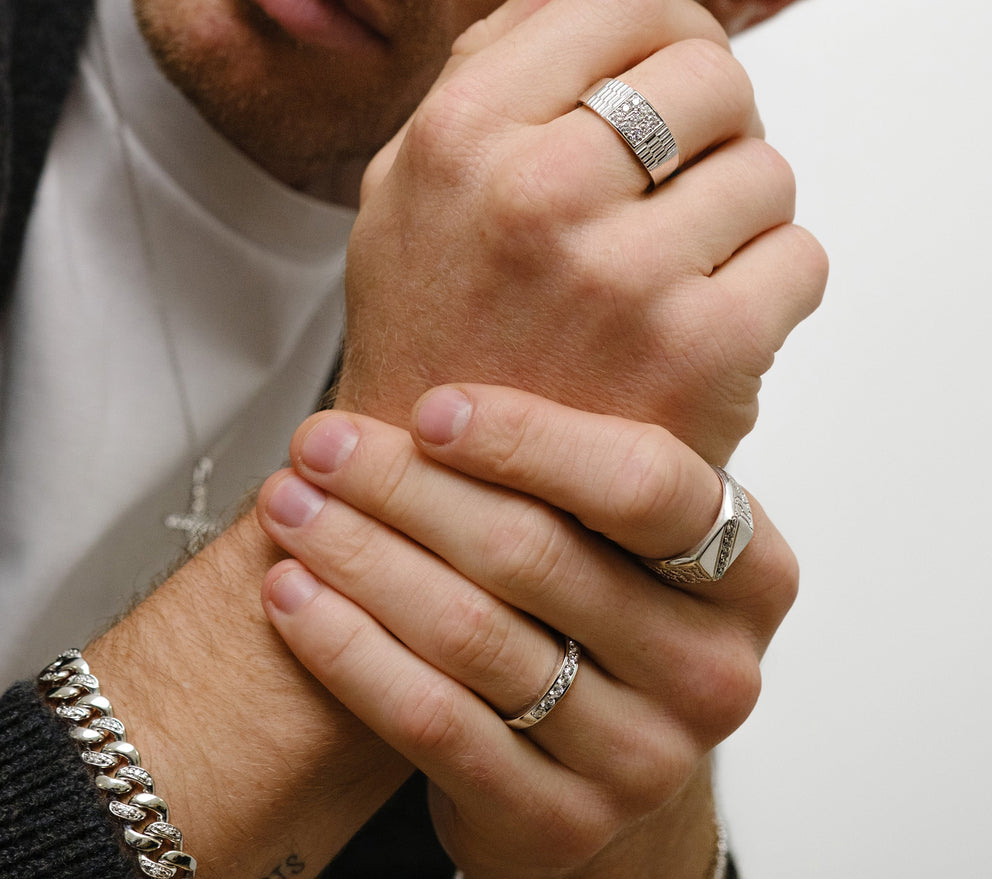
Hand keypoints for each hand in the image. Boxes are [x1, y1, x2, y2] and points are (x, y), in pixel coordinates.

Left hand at [256, 384, 794, 878]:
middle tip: (319, 442)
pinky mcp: (562, 823)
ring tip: (289, 505)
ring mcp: (645, 760)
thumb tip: (457, 334)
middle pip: (537, 555)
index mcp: (751, 575)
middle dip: (406, 488)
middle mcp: (714, 671)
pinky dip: (349, 650)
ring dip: (360, 558)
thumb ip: (575, 465)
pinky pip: (433, 723)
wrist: (593, 770)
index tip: (429, 407)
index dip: (529, 438)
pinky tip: (293, 596)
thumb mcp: (620, 541)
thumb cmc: (595, 623)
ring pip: (472, 636)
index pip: (644, 483)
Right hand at [337, 0, 826, 462]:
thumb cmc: (439, 342)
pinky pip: (800, 258)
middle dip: (709, 127)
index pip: (625, 3)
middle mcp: (536, 198)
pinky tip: (706, 324)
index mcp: (460, 139)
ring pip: (767, 171)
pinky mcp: (699, 353)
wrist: (446, 497)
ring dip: (737, 216)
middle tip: (675, 189)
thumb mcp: (411, 191)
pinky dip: (769, 286)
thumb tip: (601, 8)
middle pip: (712, 76)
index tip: (662, 89)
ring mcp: (623, 280)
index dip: (663, 38)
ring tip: (677, 273)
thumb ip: (490, 78)